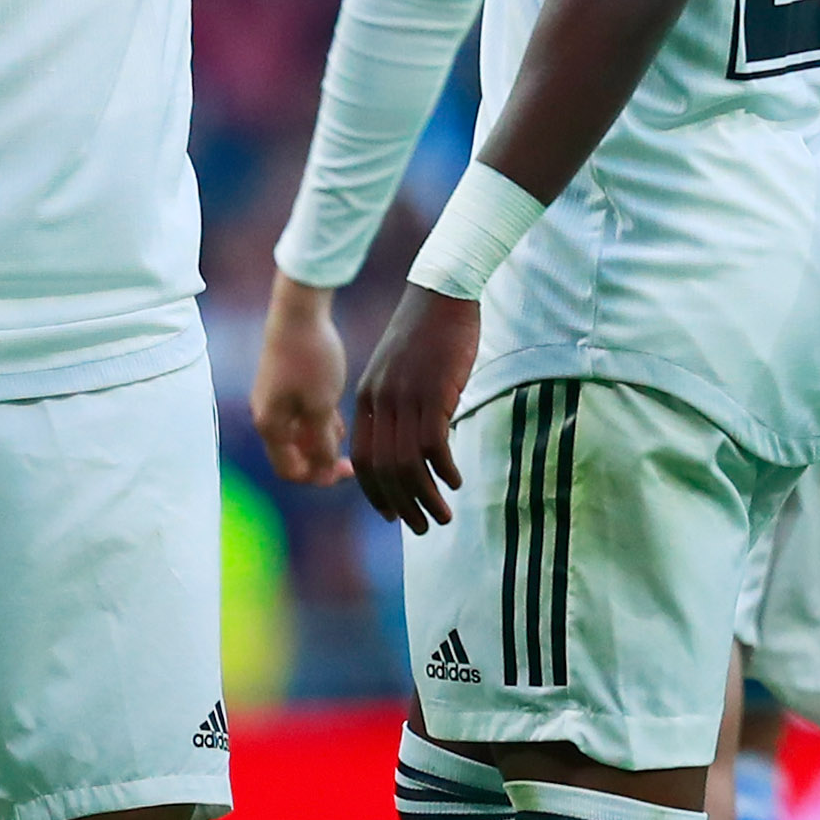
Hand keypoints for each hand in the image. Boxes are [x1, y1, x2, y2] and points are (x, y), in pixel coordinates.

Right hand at [254, 273, 349, 485]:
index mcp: (270, 426)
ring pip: (298, 433)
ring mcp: (272, 399)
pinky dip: (317, 420)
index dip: (318, 477)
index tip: (347, 471)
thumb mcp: (322, 406)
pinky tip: (336, 413)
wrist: (297, 310)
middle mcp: (266, 416)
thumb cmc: (310, 358)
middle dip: (321, 459)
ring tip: (345, 432)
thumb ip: (322, 443)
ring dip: (321, 439)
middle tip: (351, 458)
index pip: (291, 471)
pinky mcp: (281, 383)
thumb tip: (323, 470)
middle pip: (293, 454)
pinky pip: (298, 414)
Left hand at [347, 283, 481, 528]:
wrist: (441, 294)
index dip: (376, 492)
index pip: (363, 459)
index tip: (392, 514)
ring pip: (408, 464)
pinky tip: (456, 481)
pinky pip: (433, 445)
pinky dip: (443, 470)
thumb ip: (397, 406)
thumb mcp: (398, 372)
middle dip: (401, 505)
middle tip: (420, 526)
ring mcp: (405, 398)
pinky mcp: (432, 393)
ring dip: (425, 497)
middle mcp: (380, 403)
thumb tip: (413, 445)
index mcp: (367, 399)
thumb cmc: (425, 334)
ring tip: (443, 515)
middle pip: (384, 470)